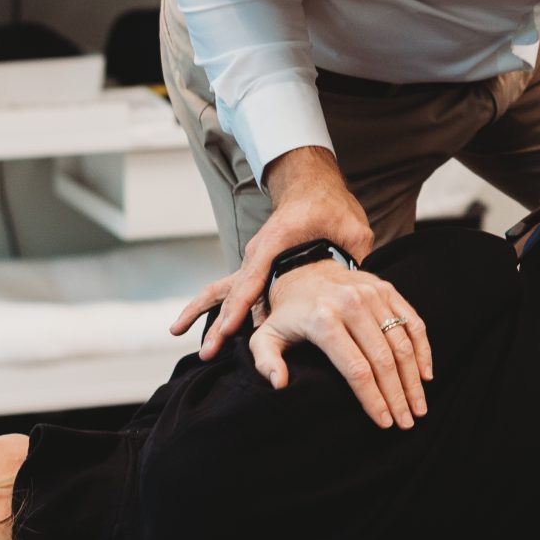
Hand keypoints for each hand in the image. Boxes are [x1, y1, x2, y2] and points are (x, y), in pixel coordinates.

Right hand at [169, 146, 373, 359]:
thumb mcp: (350, 228)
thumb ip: (354, 255)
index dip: (240, 306)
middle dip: (216, 321)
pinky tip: (213, 330)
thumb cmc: (332, 206)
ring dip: (205, 314)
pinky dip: (220, 308)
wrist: (314, 188)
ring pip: (224, 289)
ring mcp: (255, 260)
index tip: (227, 330)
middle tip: (205, 351)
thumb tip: (361, 281)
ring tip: (178, 333)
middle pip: (230, 291)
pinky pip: (232, 289)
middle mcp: (259, 253)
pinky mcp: (258, 266)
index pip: (253, 278)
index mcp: (276, 242)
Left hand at [247, 259, 434, 429]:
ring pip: (402, 344)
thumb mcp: (266, 336)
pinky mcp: (388, 290)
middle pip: (383, 359)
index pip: (356, 368)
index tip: (384, 422)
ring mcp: (373, 295)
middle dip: (398, 396)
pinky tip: (425, 376)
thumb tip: (279, 384)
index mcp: (323, 319)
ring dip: (414, 379)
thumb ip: (265, 361)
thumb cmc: (288, 313)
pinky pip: (413, 323)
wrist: (305, 269)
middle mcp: (351, 304)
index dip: (372, 399)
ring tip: (418, 408)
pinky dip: (423, 350)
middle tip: (406, 423)